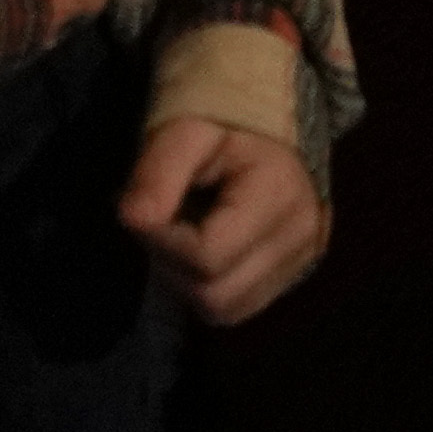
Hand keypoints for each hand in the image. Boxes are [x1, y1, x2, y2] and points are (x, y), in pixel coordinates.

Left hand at [118, 116, 327, 320]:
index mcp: (280, 195)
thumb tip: (130, 218)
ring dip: (188, 281)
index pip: (208, 255)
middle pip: (215, 293)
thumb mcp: (185, 129)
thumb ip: (158, 171)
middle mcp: (302, 239)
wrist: (268, 127)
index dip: (164, 240)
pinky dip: (208, 287)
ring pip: (223, 309)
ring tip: (183, 234)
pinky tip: (203, 250)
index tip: (146, 208)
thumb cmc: (224, 122)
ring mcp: (301, 264)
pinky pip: (237, 308)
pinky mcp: (292, 277)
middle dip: (172, 264)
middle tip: (161, 221)